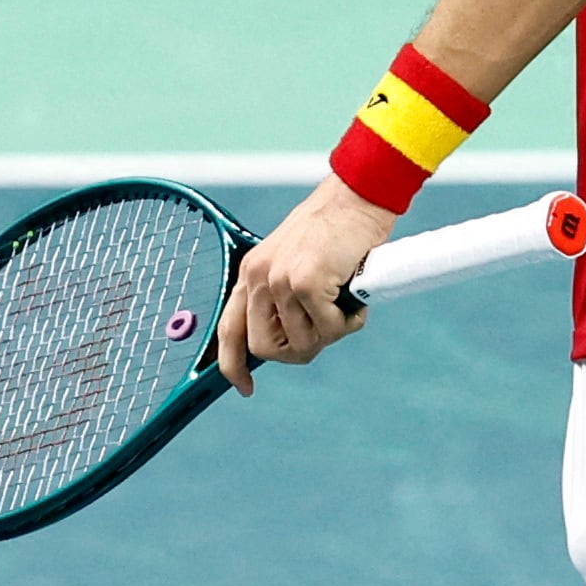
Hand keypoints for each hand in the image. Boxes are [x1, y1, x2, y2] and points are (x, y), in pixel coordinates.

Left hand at [215, 176, 390, 392]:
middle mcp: (258, 276)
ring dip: (331, 333)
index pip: (229, 329)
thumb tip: (292, 342)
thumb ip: (285, 297)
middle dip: (299, 350)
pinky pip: (329, 329)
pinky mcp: (306, 282)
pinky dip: (348, 322)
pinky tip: (355, 299)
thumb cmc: (336, 232)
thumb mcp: (297, 262)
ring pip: (302, 343)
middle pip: (265, 349)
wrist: (357, 196)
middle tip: (326, 329)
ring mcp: (280, 279)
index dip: (233, 365)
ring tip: (345, 304)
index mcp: (251, 272)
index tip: (245, 388)